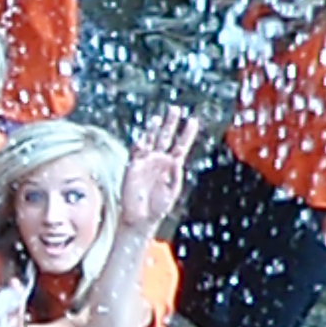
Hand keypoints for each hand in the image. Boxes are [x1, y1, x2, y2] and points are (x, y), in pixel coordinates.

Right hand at [119, 107, 197, 229]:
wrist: (141, 217)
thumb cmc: (159, 207)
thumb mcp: (173, 191)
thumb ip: (176, 176)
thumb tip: (177, 161)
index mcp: (172, 165)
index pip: (181, 145)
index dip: (186, 133)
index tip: (192, 120)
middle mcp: (159, 160)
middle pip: (166, 137)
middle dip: (171, 123)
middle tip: (175, 109)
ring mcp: (146, 161)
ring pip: (151, 141)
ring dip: (153, 130)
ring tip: (158, 119)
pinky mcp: (133, 166)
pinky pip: (137, 152)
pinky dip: (140, 144)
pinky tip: (144, 137)